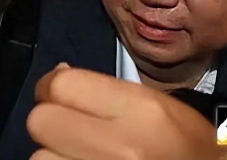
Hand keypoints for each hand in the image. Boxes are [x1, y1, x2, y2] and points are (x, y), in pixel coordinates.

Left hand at [27, 65, 219, 159]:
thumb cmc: (185, 145)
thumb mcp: (155, 105)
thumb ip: (105, 89)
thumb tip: (57, 75)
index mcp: (140, 111)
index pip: (61, 85)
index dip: (52, 87)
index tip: (58, 93)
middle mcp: (119, 147)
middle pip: (41, 121)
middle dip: (49, 121)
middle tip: (66, 125)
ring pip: (40, 157)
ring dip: (52, 153)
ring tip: (75, 152)